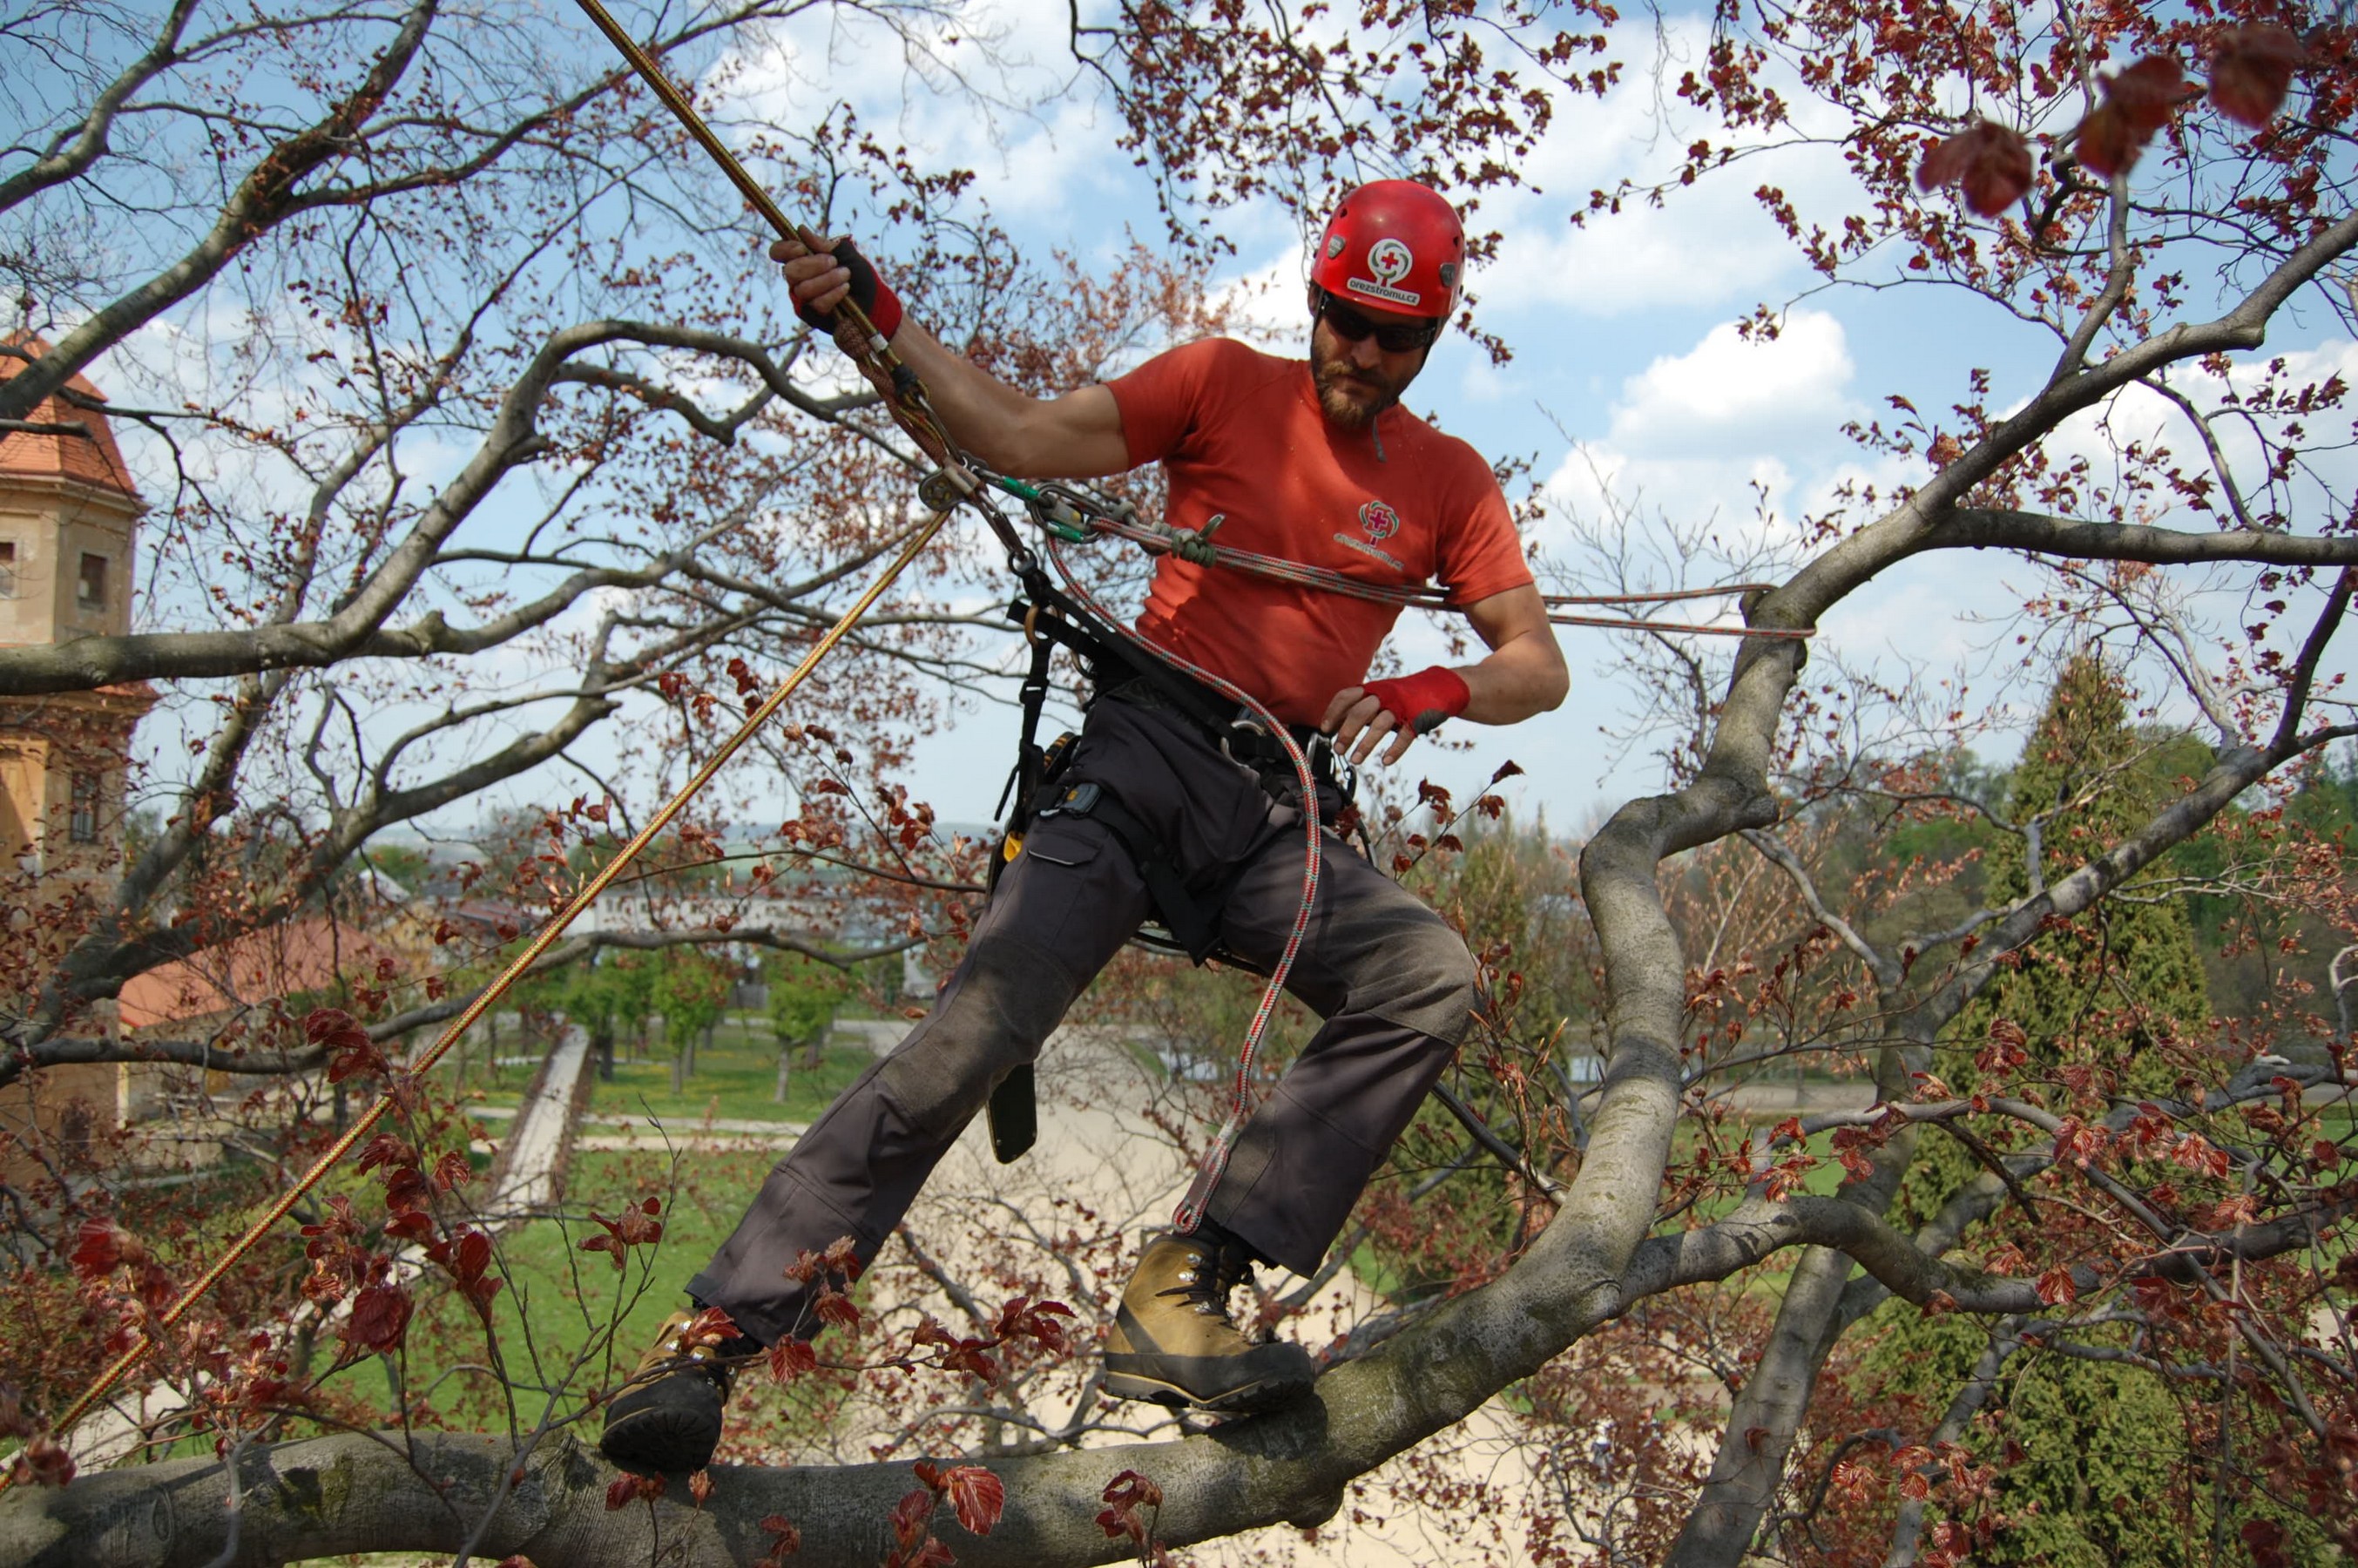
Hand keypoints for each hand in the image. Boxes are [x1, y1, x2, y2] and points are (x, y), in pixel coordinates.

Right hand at [767, 233, 901, 338]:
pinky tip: (845, 290)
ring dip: (828, 279)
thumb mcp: (844, 253)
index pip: (778, 252)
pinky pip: (817, 304)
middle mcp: (796, 279)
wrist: (872, 296)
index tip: (802, 248)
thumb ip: (823, 244)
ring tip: (845, 275)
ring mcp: (802, 298)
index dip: (785, 249)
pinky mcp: (811, 315)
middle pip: (790, 271)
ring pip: (804, 289)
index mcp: (799, 259)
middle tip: (834, 262)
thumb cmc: (856, 272)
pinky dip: (834, 294)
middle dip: (814, 265)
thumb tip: (801, 230)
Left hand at [1322, 665, 1470, 766]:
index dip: (1333, 712)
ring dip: (1365, 744)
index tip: (1325, 729)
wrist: (1438, 687)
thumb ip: (1359, 708)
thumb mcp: (1379, 696)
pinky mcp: (1417, 718)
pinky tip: (1385, 762)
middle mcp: (1384, 695)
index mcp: (1372, 689)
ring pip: (1380, 724)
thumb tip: (1333, 728)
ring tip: (1355, 761)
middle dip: (1346, 732)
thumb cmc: (1401, 697)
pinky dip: (1394, 750)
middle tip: (1338, 749)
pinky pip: (1405, 736)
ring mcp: (1401, 707)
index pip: (1346, 696)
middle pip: (1360, 712)